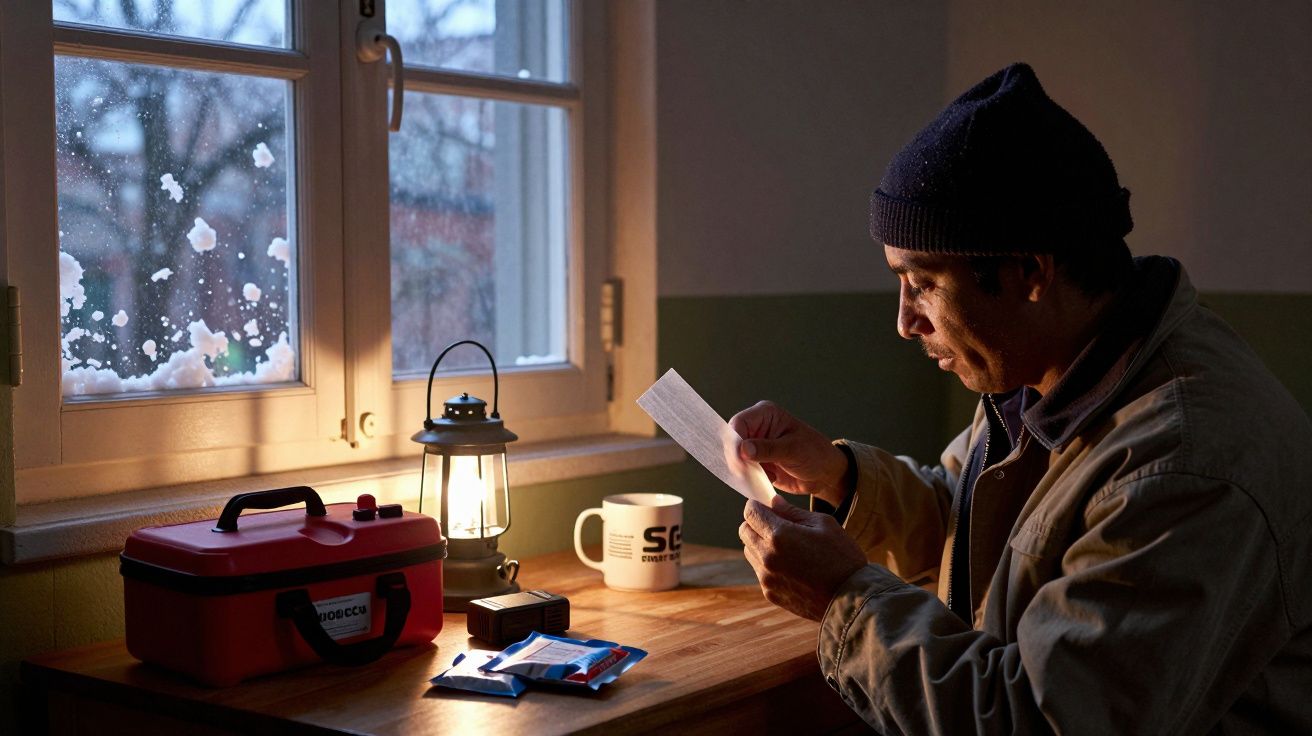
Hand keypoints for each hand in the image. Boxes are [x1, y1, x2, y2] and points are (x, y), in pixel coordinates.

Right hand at [729, 400, 850, 506]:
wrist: (824, 474)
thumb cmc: (815, 454)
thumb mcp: (793, 450)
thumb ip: (768, 449)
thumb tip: (743, 450)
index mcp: (765, 414)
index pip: (739, 423)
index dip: (735, 442)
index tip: (740, 460)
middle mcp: (757, 427)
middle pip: (732, 440)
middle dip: (738, 458)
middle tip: (749, 473)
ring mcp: (755, 444)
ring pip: (735, 457)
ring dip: (744, 469)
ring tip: (765, 475)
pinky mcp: (755, 461)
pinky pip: (742, 469)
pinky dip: (750, 477)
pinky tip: (768, 478)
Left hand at [739, 495, 867, 620]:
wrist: (851, 598)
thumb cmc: (842, 557)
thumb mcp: (823, 525)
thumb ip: (793, 512)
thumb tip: (773, 502)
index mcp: (779, 535)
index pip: (750, 512)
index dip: (757, 506)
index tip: (767, 508)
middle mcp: (767, 556)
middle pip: (744, 531)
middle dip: (756, 524)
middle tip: (777, 526)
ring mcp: (766, 577)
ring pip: (749, 551)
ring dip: (760, 544)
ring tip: (787, 548)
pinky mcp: (769, 593)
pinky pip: (759, 571)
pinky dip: (768, 564)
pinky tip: (791, 566)